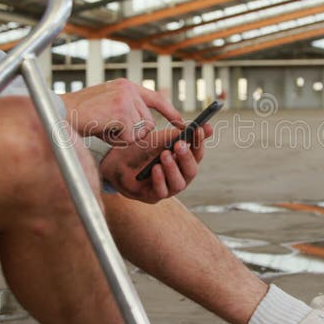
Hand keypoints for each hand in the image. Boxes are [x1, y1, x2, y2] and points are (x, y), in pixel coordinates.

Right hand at [61, 78, 182, 144]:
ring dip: (124, 137)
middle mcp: (129, 88)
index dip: (169, 112)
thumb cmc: (82, 117)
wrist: (60, 115)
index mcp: (126, 86)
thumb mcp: (108, 109)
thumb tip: (146, 128)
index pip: (155, 99)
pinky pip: (130, 137)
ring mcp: (126, 98)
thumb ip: (127, 112)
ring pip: (141, 131)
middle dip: (134, 133)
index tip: (181, 124)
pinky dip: (117, 140)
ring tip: (104, 127)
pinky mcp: (122, 110)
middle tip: (110, 130)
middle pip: (149, 123)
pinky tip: (102, 130)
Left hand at [98, 124, 213, 203]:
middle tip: (180, 144)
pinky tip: (154, 169)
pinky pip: (161, 191)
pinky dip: (159, 179)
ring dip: (173, 169)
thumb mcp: (161, 138)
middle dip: (186, 157)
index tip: (199, 129)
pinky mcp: (153, 196)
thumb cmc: (141, 149)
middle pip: (191, 171)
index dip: (199, 142)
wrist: (116, 160)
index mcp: (183, 161)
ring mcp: (167, 188)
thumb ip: (181, 134)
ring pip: (179, 184)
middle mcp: (179, 176)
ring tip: (164, 155)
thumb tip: (207, 126)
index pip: (197, 154)